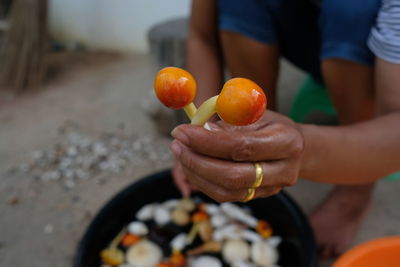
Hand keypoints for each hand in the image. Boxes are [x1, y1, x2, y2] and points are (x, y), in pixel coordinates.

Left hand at [170, 110, 304, 201]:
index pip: (240, 147)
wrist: (294, 147)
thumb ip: (230, 119)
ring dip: (196, 173)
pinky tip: (191, 165)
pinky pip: (225, 195)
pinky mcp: (257, 197)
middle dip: (197, 161)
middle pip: (232, 176)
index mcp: (286, 142)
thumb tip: (201, 129)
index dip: (206, 141)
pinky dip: (203, 182)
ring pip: (226, 191)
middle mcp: (283, 171)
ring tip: (180, 153)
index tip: (182, 131)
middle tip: (176, 144)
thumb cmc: (270, 124)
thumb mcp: (254, 112)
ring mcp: (270, 189)